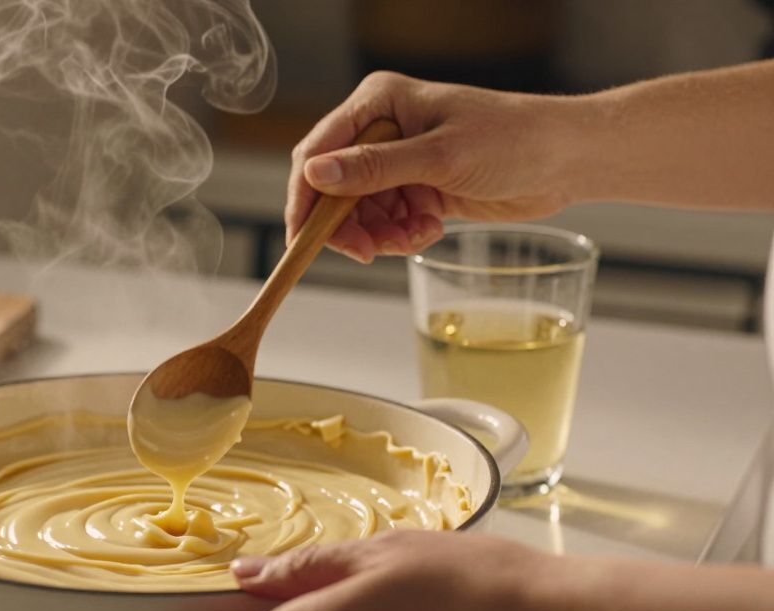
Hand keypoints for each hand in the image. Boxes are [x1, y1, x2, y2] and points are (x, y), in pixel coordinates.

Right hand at [287, 71, 577, 261]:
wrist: (566, 160)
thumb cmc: (513, 139)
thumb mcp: (440, 156)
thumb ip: (374, 167)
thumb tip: (317, 174)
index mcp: (379, 103)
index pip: (318, 150)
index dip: (305, 196)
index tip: (301, 237)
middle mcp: (383, 129)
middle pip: (333, 188)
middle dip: (346, 225)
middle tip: (367, 251)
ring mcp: (399, 161)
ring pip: (358, 212)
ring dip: (379, 234)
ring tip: (412, 237)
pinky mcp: (416, 188)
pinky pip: (386, 222)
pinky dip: (400, 235)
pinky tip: (429, 230)